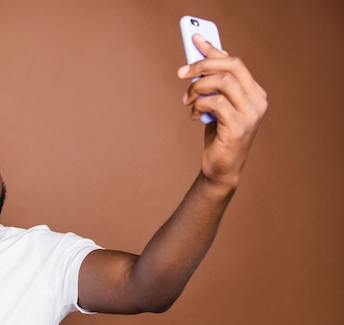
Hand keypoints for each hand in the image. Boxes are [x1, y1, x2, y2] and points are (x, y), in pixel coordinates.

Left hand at [178, 33, 267, 187]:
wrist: (220, 168)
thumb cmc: (218, 136)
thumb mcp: (216, 106)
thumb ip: (214, 85)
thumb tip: (199, 59)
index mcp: (255, 93)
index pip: (235, 62)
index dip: (213, 50)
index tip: (194, 40)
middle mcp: (258, 101)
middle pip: (232, 66)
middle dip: (203, 64)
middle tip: (182, 73)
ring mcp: (251, 114)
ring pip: (223, 82)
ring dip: (198, 88)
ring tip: (187, 101)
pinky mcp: (239, 127)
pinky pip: (216, 103)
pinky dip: (199, 105)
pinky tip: (193, 115)